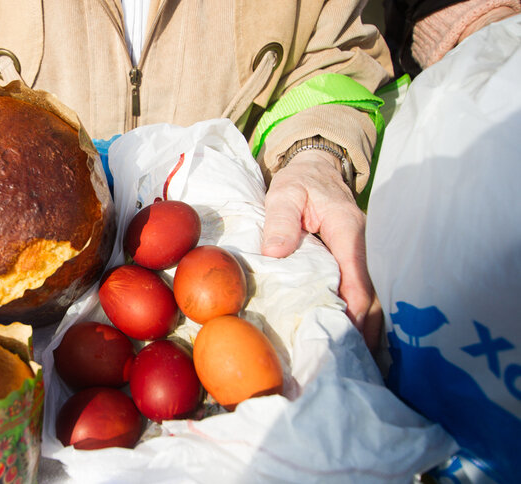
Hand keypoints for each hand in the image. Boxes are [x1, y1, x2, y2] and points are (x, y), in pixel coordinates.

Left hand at [261, 150, 382, 350]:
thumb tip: (277, 253)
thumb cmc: (299, 181)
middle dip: (364, 330)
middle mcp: (360, 247)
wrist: (316, 166)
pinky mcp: (351, 261)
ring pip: (368, 298)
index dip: (354, 312)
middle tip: (350, 363)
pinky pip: (357, 291)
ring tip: (352, 360)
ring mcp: (358, 255)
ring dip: (363, 327)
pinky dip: (356, 315)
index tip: (345, 339)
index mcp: (348, 232)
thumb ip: (280, 221)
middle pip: (370, 297)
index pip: (357, 280)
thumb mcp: (284, 194)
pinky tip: (347, 337)